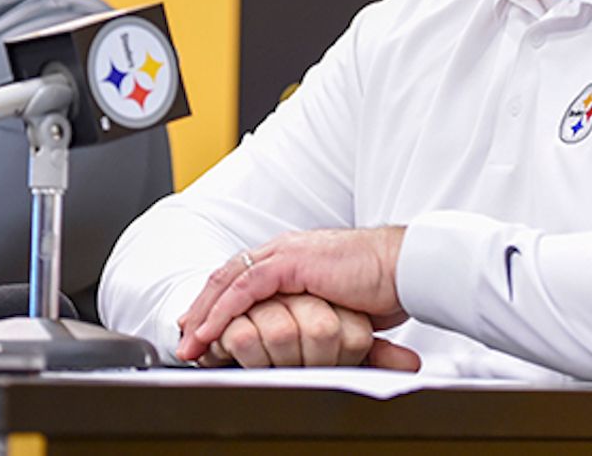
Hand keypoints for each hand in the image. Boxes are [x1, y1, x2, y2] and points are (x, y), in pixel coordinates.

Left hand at [177, 227, 410, 363]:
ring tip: (190, 341)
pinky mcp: (291, 263)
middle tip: (184, 337)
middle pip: (227, 277)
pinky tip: (212, 331)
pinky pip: (246, 289)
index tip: (202, 329)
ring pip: (229, 281)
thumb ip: (312, 311)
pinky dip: (224, 311)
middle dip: (201, 309)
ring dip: (205, 313)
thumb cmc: (382, 285)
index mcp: (292, 257)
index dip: (218, 303)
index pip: (242, 278)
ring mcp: (285, 253)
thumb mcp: (337, 303)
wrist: (407, 267)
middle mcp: (283, 250)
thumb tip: (303, 337)